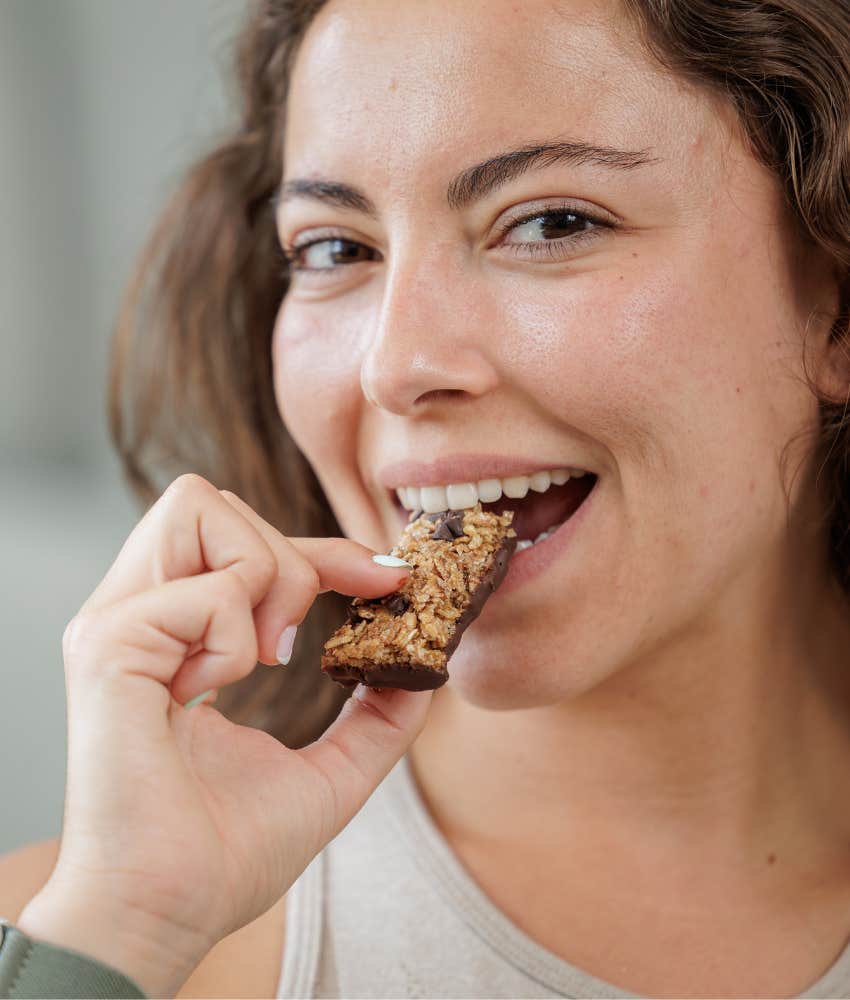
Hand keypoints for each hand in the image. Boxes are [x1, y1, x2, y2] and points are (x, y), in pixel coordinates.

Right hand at [18, 474, 430, 996]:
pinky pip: (206, 590)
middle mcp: (138, 611)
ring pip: (199, 508)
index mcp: (175, 633)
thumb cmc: (227, 851)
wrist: (168, 913)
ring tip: (258, 662)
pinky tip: (209, 694)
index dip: (324, 547)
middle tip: (295, 644)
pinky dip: (235, 639)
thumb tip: (426, 670)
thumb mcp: (328, 772)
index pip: (245, 543)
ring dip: (262, 580)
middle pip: (214, 501)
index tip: (387, 579)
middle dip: (292, 557)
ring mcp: (116, 621)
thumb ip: (377, 717)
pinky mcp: (107, 644)